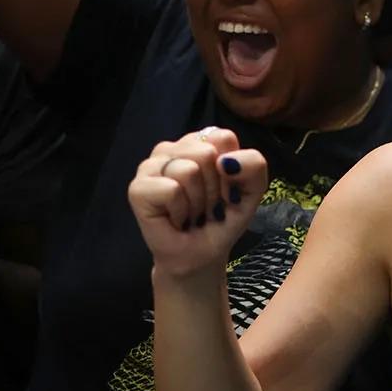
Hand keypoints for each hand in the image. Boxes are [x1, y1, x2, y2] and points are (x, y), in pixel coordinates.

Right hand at [129, 128, 267, 279]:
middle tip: (206, 205)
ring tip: (192, 212)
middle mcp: (172, 148)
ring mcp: (151, 166)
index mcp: (198, 141)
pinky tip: (176, 219)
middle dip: (214, 187)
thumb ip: (253, 165)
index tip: (224, 189)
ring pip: (188, 170)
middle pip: (206, 152)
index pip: (222, 137)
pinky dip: (182, 210)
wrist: (203, 254)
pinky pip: (171, 189)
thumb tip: (226, 159)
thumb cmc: (223, 218)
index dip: (231, 169)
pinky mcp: (138, 188)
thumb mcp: (251, 189)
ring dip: (198, 201)